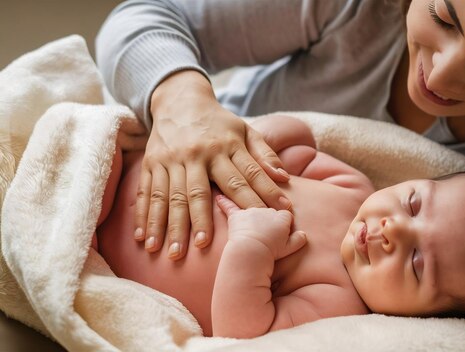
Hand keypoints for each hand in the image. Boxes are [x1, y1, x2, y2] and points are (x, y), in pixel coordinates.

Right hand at [135, 71, 291, 259]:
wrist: (180, 100)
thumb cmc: (219, 123)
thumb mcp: (245, 130)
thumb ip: (265, 153)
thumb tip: (283, 177)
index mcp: (225, 146)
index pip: (244, 177)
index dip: (258, 199)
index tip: (269, 221)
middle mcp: (197, 154)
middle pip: (199, 192)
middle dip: (202, 220)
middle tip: (204, 246)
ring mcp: (171, 159)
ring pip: (170, 196)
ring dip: (170, 226)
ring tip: (172, 252)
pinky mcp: (152, 163)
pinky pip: (147, 193)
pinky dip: (144, 217)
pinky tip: (144, 238)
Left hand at [216, 195, 306, 259]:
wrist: (252, 250)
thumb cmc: (271, 251)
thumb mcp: (289, 248)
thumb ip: (298, 240)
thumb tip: (304, 235)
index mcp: (281, 216)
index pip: (285, 213)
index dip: (284, 219)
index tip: (282, 227)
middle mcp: (267, 208)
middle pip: (269, 205)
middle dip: (268, 208)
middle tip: (265, 217)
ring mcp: (250, 210)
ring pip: (250, 201)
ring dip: (247, 198)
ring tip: (243, 195)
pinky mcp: (236, 216)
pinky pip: (228, 206)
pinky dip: (222, 202)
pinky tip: (218, 197)